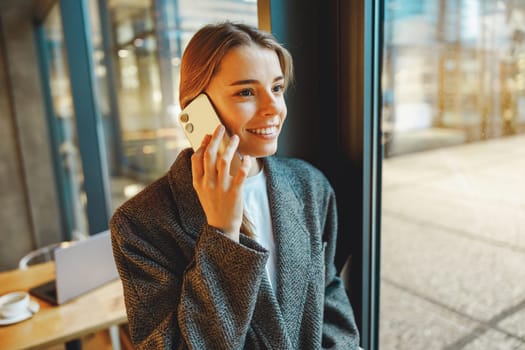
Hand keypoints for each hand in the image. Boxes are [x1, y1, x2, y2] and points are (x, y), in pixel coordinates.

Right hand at [191, 125, 251, 241]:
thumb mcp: (202, 190)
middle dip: (215, 138)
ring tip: (235, 138)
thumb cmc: (213, 205)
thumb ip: (202, 173)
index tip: (208, 135)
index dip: (202, 144)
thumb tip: (206, 151)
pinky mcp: (234, 193)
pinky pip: (241, 174)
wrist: (222, 227)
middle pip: (209, 155)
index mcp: (198, 182)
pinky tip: (247, 157)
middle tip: (221, 128)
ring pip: (224, 161)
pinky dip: (245, 164)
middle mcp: (208, 184)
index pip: (196, 158)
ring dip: (230, 147)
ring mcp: (221, 188)